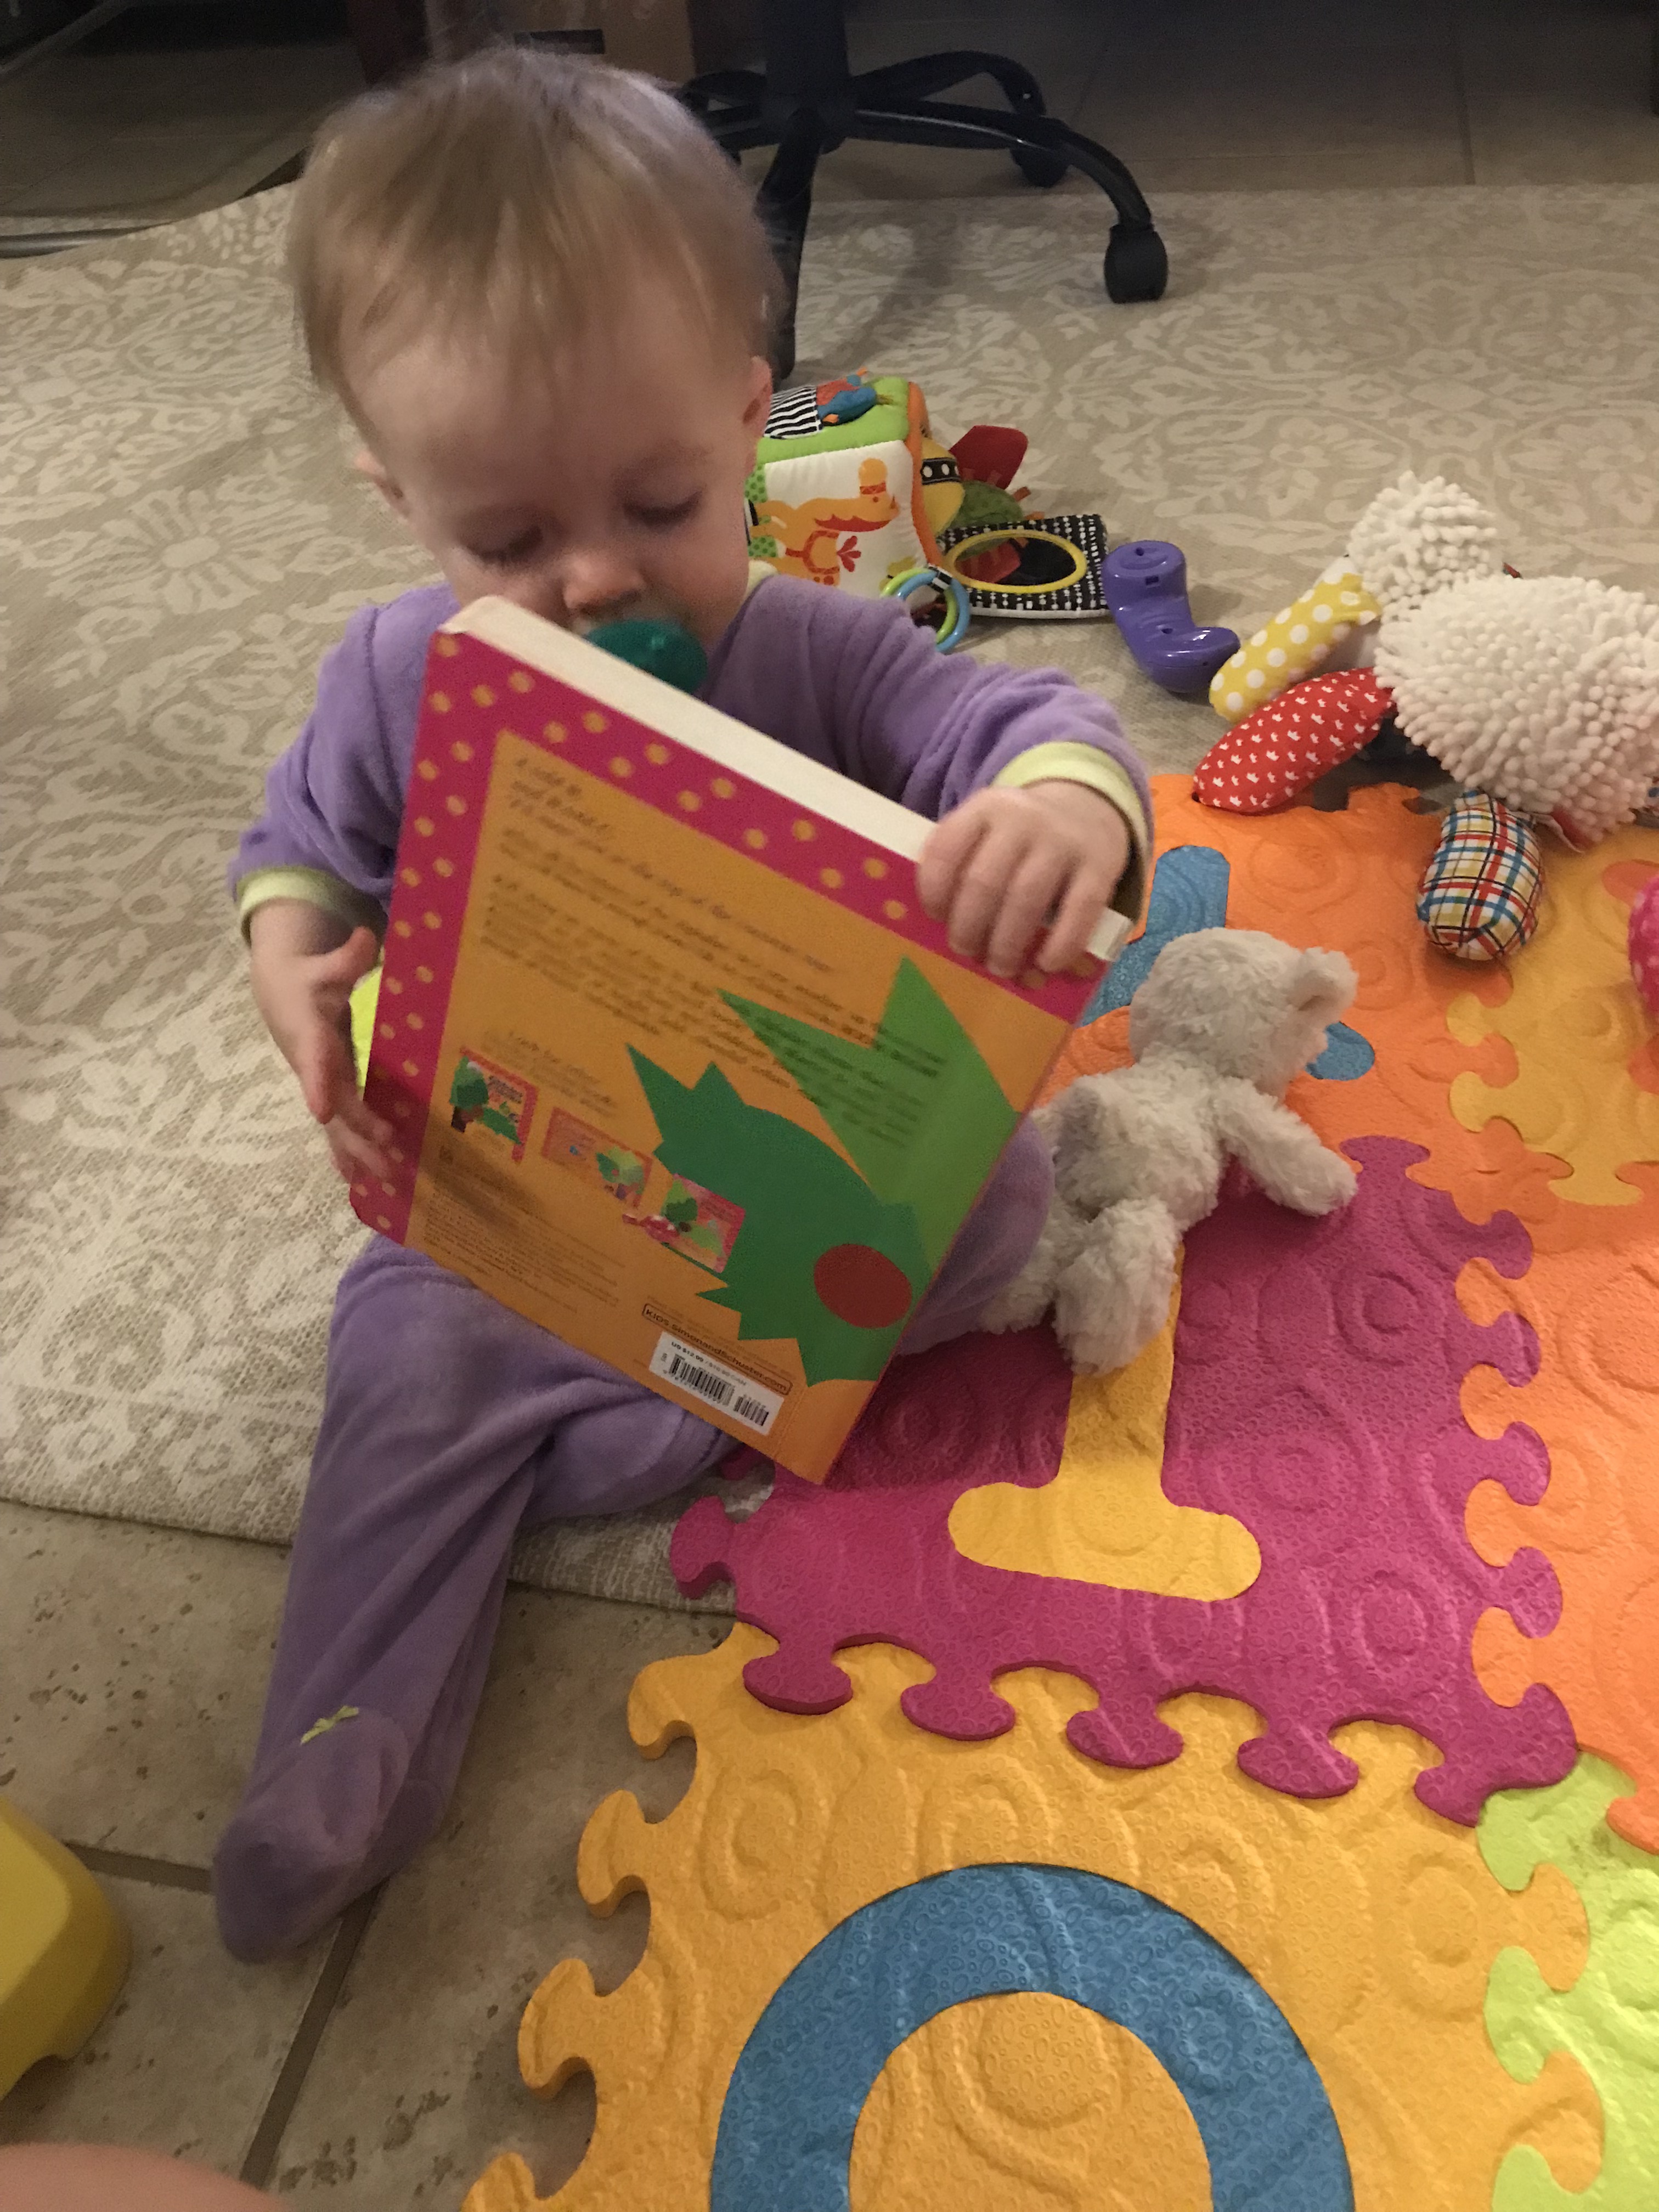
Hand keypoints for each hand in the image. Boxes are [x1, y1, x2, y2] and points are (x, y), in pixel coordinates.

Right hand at [247, 905, 391, 1183]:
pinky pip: (338, 1127)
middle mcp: (314, 1067)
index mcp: (311, 1035)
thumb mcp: (323, 965)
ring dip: (359, 1152)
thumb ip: (345, 957)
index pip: (313, 1062)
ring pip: (338, 1125)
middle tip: (389, 1156)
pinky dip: (348, 1152)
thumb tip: (366, 937)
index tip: (321, 1110)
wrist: (279, 994)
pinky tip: (361, 1180)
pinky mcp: (328, 1091)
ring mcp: (321, 1084)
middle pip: (337, 1105)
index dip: (317, 1084)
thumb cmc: (306, 978)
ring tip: (387, 1179)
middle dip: (359, 1132)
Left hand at [916, 781, 1130, 977]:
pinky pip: (1079, 911)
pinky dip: (1061, 944)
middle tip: (966, 952)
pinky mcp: (1100, 866)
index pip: (946, 850)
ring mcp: (1063, 841)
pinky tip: (1046, 964)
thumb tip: (939, 929)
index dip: (934, 892)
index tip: (936, 919)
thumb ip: (961, 863)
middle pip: (983, 882)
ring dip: (1007, 944)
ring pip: (1026, 899)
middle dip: (968, 929)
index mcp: (984, 809)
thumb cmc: (1020, 838)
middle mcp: (1022, 819)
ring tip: (1000, 966)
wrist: (1086, 808)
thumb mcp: (986, 831)